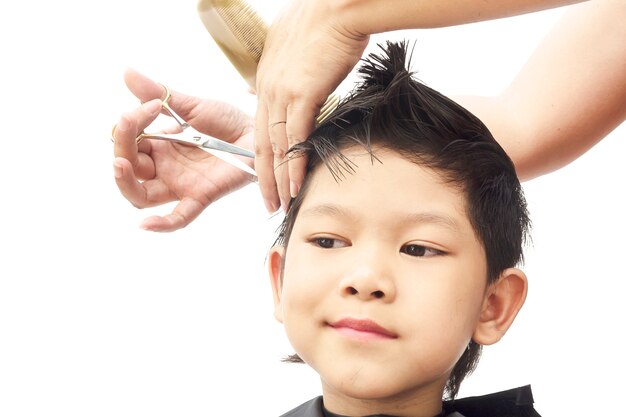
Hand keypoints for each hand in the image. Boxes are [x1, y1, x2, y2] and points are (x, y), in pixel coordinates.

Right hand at [112, 68, 254, 231]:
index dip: (130, 125)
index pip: (128, 143)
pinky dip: (162, 224)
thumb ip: (159, 93)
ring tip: (121, 164)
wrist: (258, 133)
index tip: (153, 105)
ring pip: (141, 196)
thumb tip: (126, 71)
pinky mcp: (200, 196)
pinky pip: (179, 217)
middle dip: (121, 148)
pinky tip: (146, 225)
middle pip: (128, 172)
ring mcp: (180, 184)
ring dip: (126, 183)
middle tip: (129, 123)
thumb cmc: (227, 122)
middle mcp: (164, 168)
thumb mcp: (191, 106)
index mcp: (159, 146)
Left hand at [254, 0, 368, 211]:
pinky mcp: (302, 94)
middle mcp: (267, 88)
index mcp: (266, 78)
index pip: (260, 126)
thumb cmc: (324, 20)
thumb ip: (285, 67)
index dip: (261, 155)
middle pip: (260, 142)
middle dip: (263, 177)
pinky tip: (294, 186)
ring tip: (282, 204)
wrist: (339, 6)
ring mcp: (282, 92)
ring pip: (275, 146)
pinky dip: (293, 165)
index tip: (265, 176)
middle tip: (268, 202)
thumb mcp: (292, 44)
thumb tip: (287, 81)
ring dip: (278, 179)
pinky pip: (294, 138)